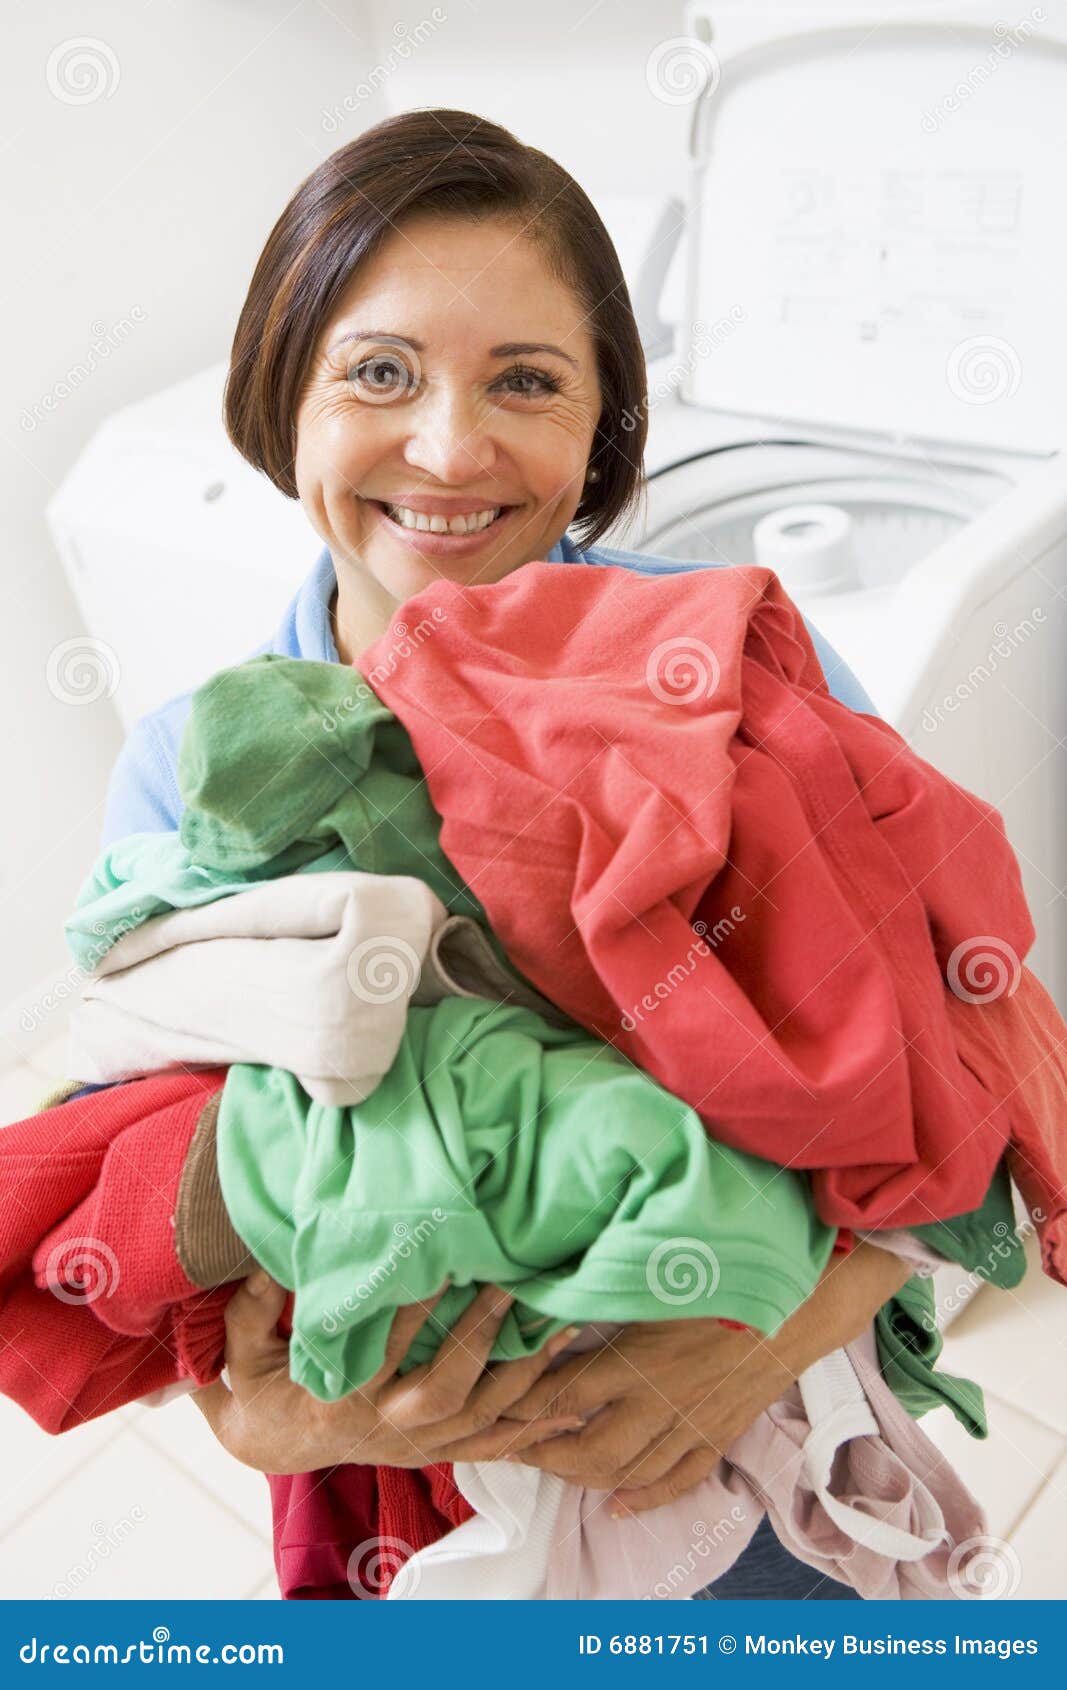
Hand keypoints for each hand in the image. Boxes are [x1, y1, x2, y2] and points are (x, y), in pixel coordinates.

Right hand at [191, 1271, 583, 1473]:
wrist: (274, 1448)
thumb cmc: (263, 1387)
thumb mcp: (241, 1351)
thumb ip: (251, 1308)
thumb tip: (266, 1262)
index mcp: (342, 1398)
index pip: (384, 1350)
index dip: (414, 1309)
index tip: (442, 1261)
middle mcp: (387, 1426)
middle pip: (447, 1390)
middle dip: (482, 1336)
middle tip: (511, 1283)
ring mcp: (419, 1443)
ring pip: (483, 1416)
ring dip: (525, 1371)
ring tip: (561, 1321)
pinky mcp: (439, 1449)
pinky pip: (496, 1445)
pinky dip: (535, 1427)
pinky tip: (574, 1404)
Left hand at [501, 1240, 910, 1513]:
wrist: (799, 1298)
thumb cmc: (720, 1270)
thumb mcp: (648, 1273)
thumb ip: (595, 1287)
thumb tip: (539, 1291)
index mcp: (636, 1358)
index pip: (559, 1397)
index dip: (518, 1408)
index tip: (485, 1409)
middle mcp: (658, 1402)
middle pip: (586, 1451)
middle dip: (541, 1454)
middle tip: (506, 1447)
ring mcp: (691, 1424)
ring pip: (628, 1472)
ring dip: (583, 1476)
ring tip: (549, 1467)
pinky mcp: (719, 1433)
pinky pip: (680, 1479)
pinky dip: (648, 1498)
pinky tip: (620, 1507)